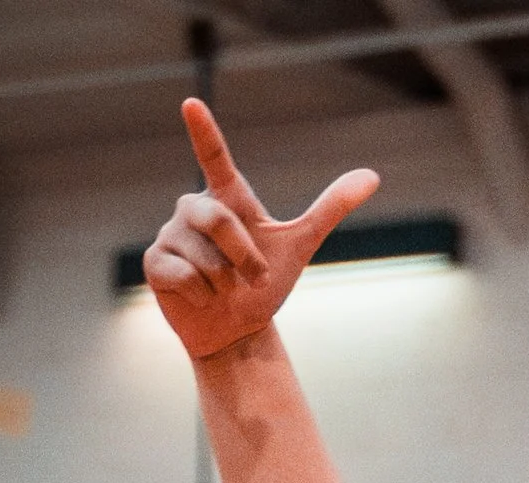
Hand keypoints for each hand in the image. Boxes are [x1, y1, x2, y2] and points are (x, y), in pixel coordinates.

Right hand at [142, 101, 379, 364]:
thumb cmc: (263, 285)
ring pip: (202, 256)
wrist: (238, 332)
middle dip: (243, 258)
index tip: (191, 104)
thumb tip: (373, 175)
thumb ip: (330, 208)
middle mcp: (195, 208)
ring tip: (224, 290)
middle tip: (252, 280)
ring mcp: (171, 233)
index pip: (214, 157)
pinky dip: (202, 294)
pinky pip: (184, 275)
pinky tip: (201, 297)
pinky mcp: (155, 262)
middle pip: (217, 220)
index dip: (203, 131)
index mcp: (226, 197)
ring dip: (224, 283)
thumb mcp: (299, 245)